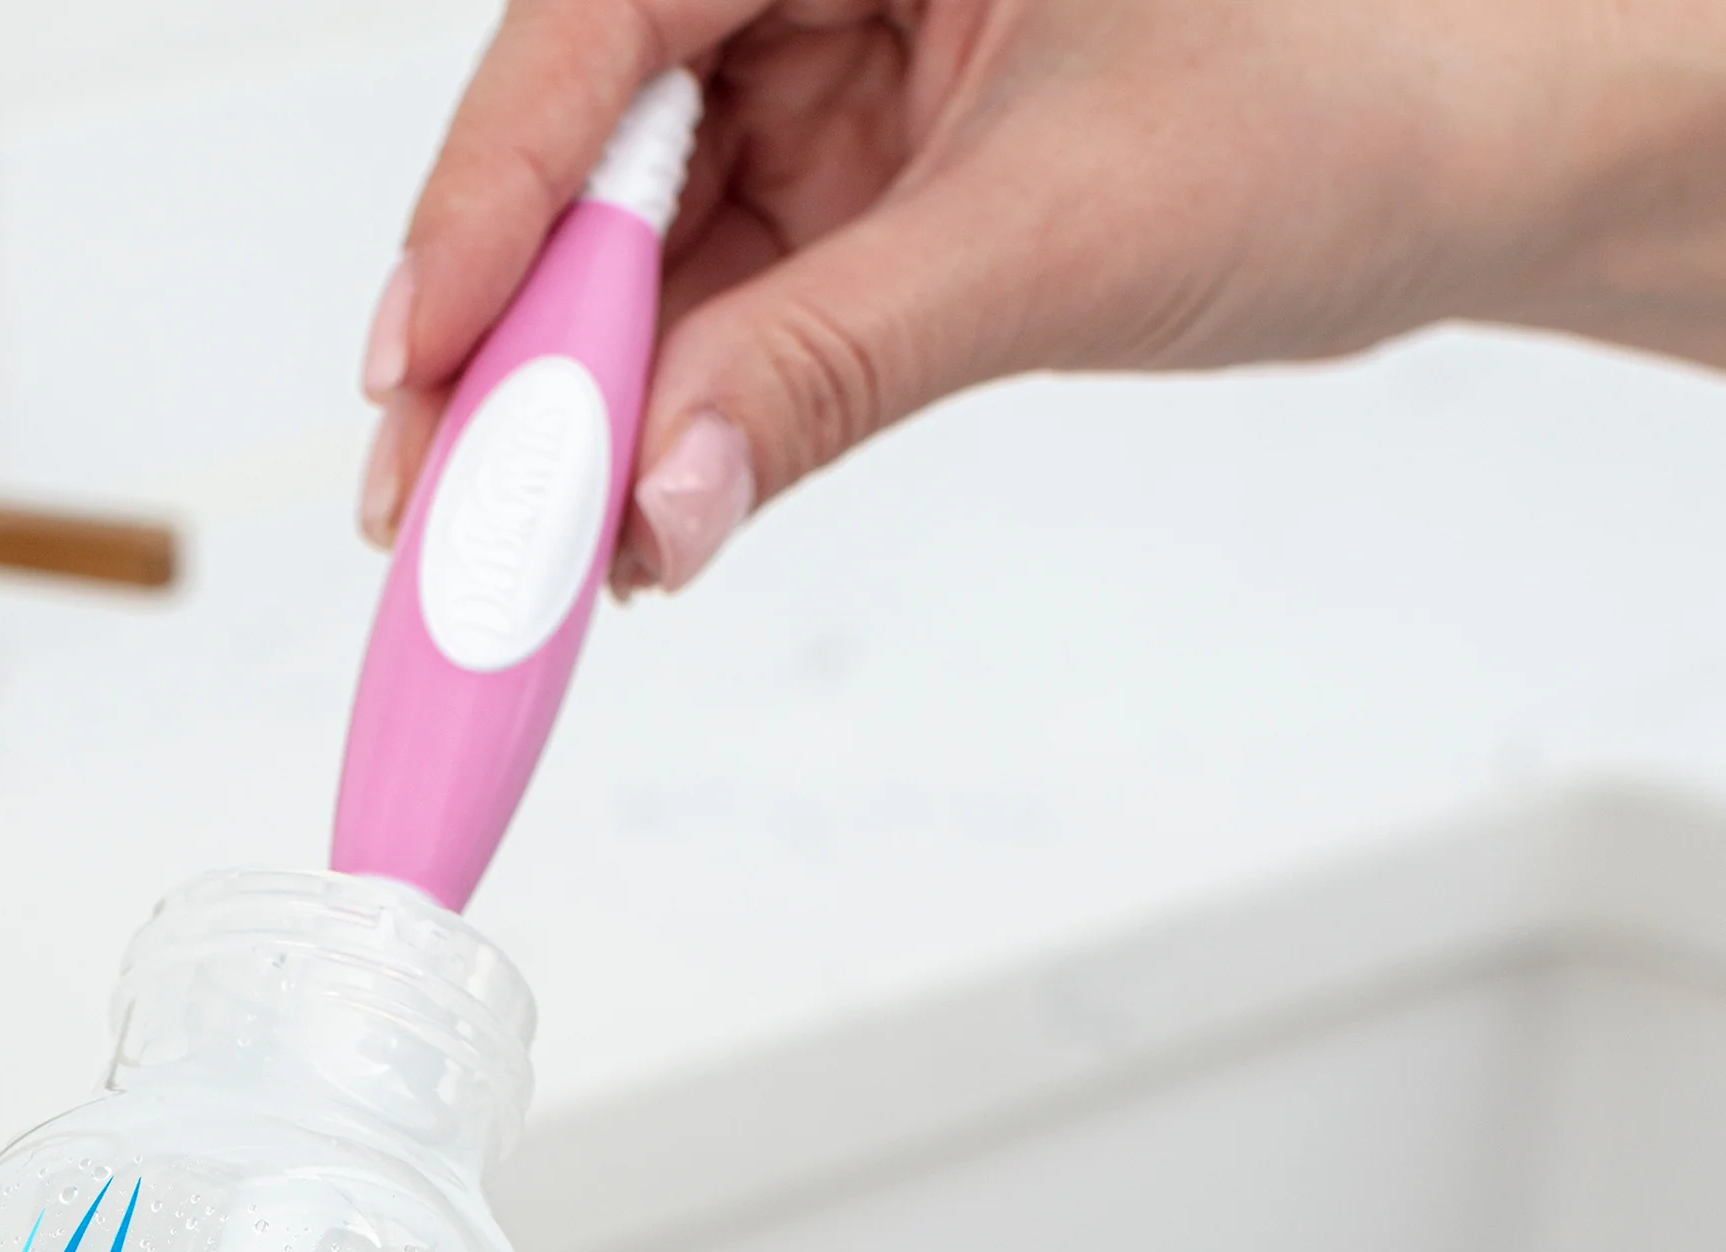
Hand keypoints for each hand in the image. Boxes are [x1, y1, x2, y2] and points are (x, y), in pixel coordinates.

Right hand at [359, 0, 1725, 590]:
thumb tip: (653, 506)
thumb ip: (826, 369)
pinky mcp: (853, 175)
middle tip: (435, 499)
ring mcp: (831, 63)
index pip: (607, 14)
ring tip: (525, 549)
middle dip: (511, 331)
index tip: (419, 359)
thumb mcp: (1055, 234)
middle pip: (588, 137)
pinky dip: (668, 415)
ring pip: (637, 234)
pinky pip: (715, 296)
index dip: (488, 195)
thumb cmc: (1352, 95)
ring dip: (578, 402)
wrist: (1480, 157)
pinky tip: (631, 516)